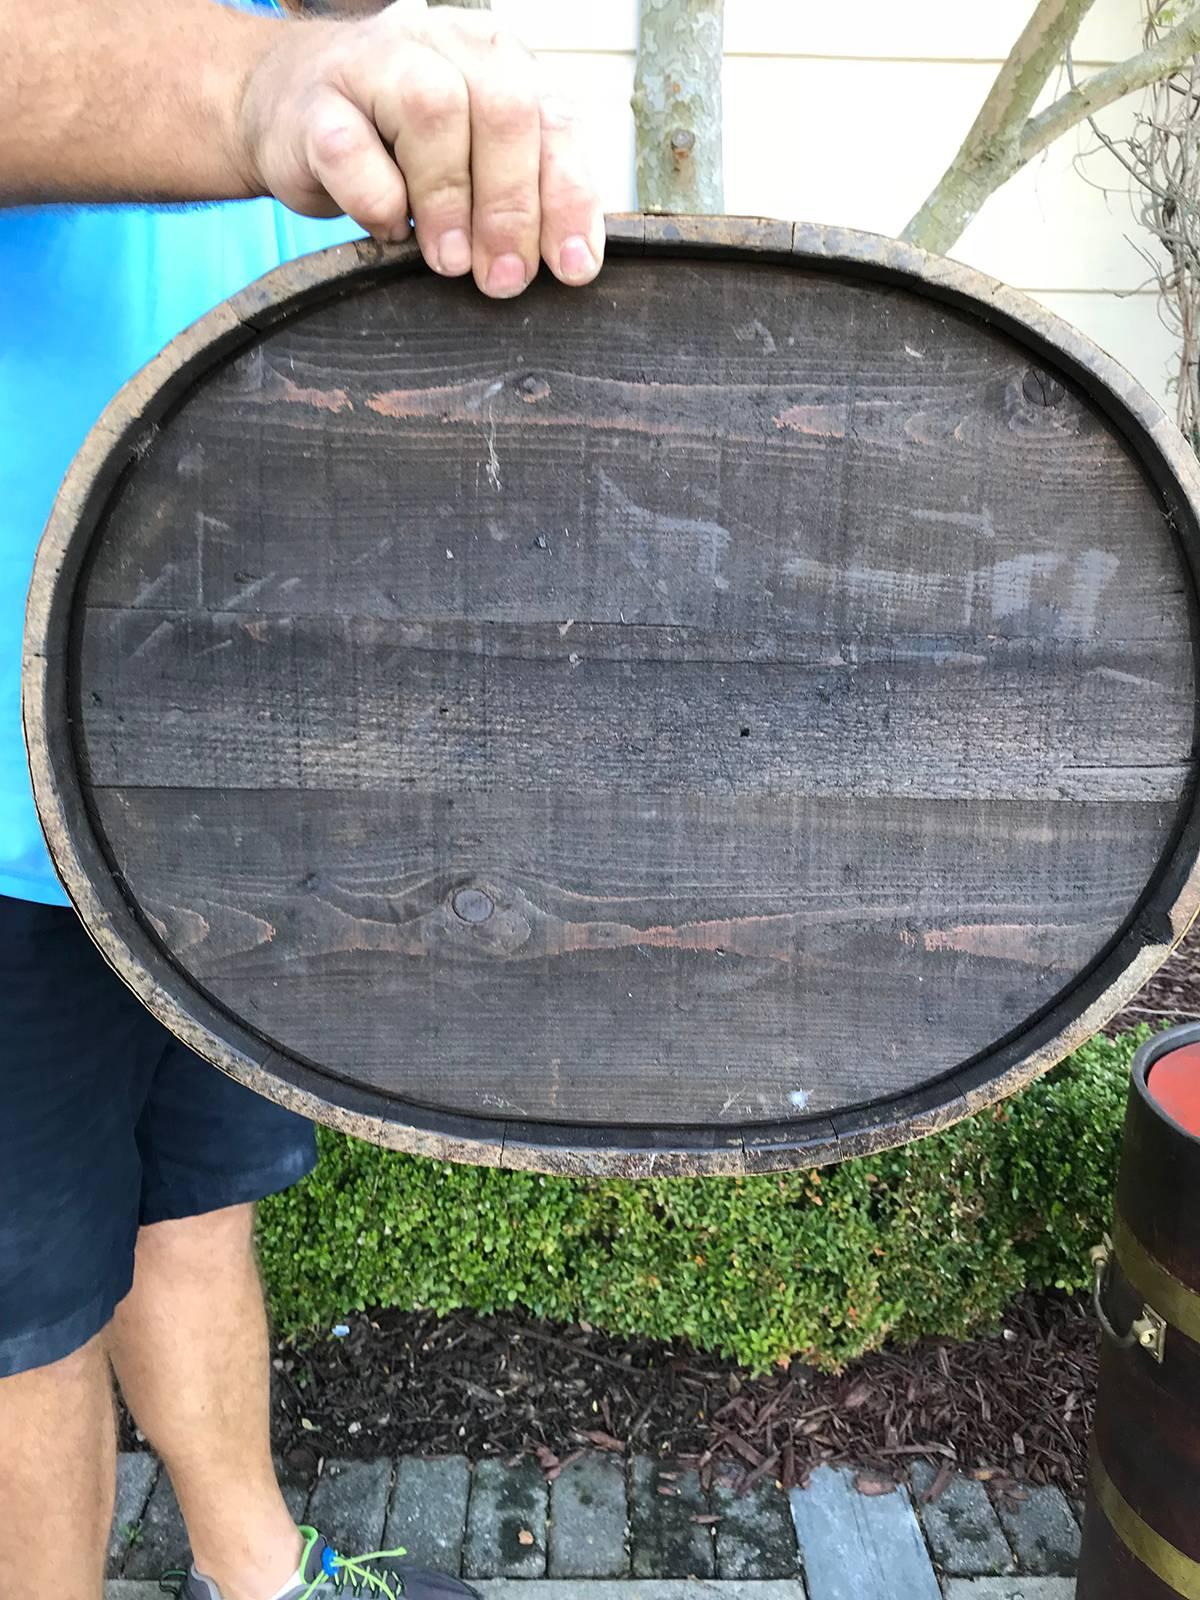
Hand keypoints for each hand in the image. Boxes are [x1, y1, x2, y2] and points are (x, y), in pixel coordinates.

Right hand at [237, 0, 603, 296]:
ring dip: (448, 202)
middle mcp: (445, 46)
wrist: (288, 108)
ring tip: (448, 261)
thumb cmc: (396, 144)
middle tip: (502, 278)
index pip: (554, 122)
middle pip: (504, 112)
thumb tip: (564, 263)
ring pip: (434, 113)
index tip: (570, 268)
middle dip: (511, 207)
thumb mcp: (475, 161)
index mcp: (498, 60)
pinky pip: (352, 151)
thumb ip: (523, 193)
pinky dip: (376, 203)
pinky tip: (386, 229)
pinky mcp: (315, 103)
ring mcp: (375, 62)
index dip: (567, 200)